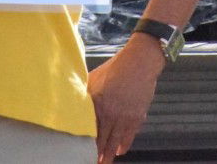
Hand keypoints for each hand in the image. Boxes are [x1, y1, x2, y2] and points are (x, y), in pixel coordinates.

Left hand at [88, 35, 164, 162]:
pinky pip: (131, 135)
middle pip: (104, 141)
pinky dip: (125, 143)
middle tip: (96, 162)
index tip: (83, 152)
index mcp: (99, 106)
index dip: (88, 144)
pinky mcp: (138, 116)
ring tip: (107, 160)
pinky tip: (121, 148)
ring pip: (118, 142)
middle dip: (100, 154)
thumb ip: (85, 93)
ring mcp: (126, 117)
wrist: (140, 62)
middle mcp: (112, 115)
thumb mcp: (94, 79)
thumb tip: (76, 102)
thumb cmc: (115, 67)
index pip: (91, 132)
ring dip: (112, 153)